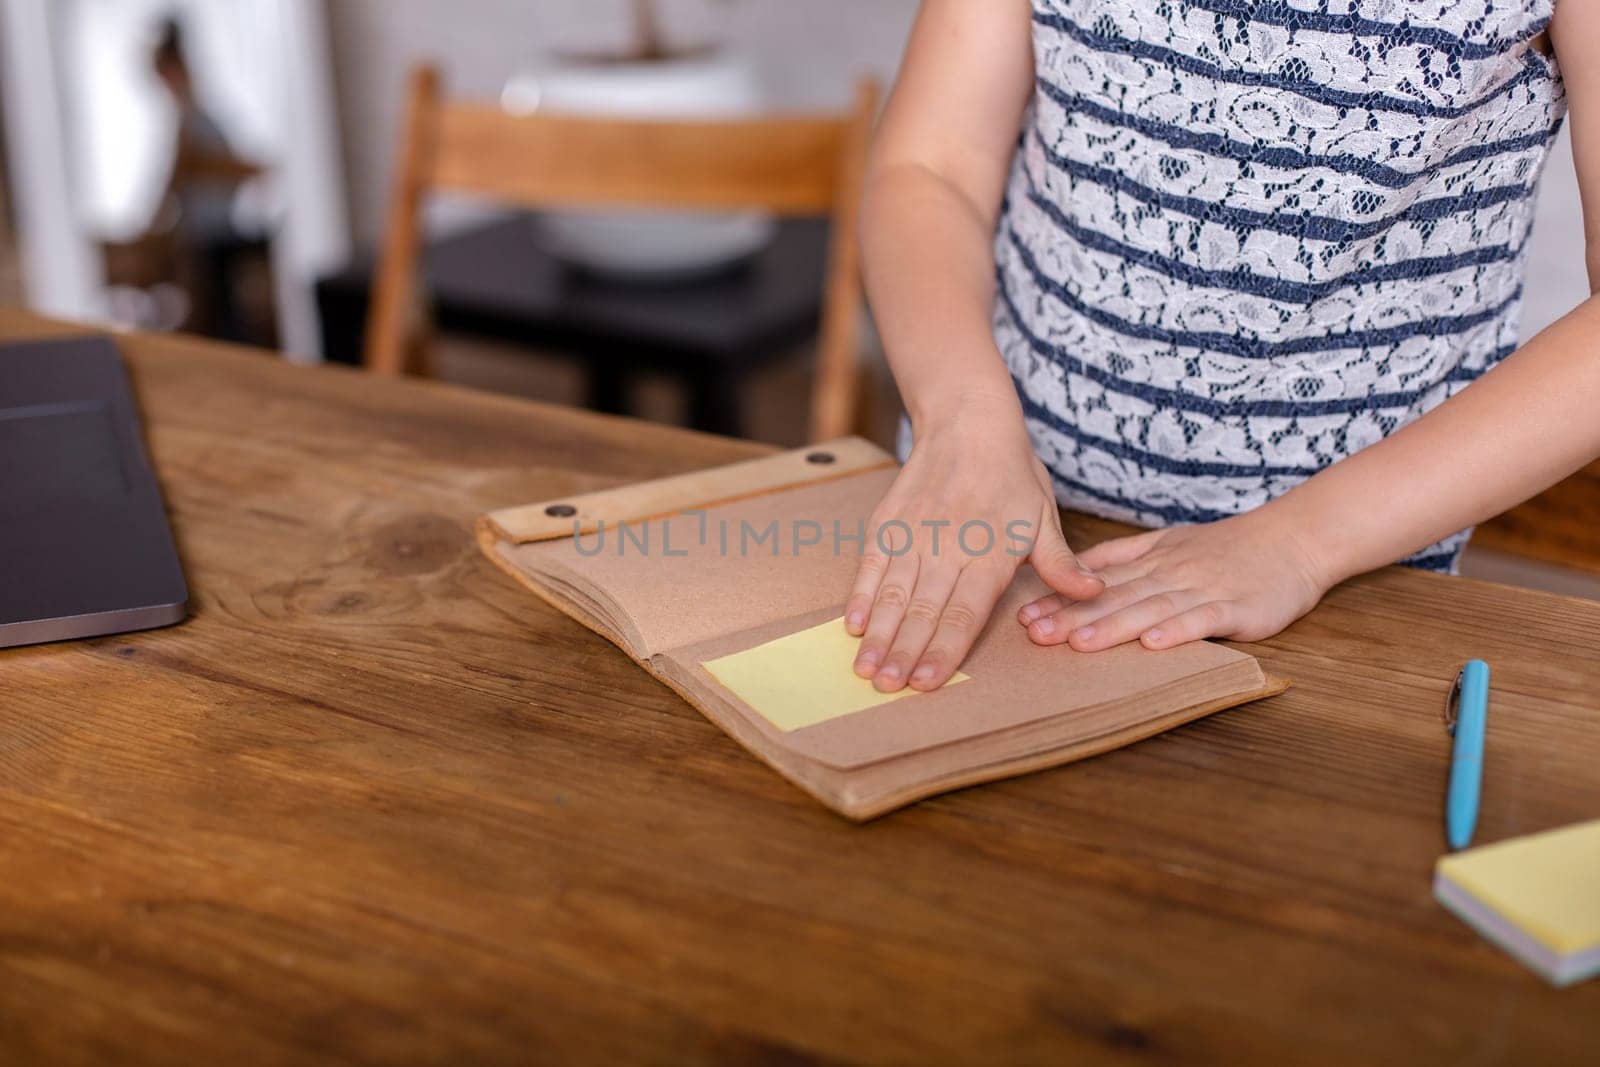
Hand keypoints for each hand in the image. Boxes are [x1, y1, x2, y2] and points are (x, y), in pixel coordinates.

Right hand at [847, 395, 1103, 691]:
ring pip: (893, 593)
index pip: (964, 611)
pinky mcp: (888, 522)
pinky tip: (852, 625)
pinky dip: (860, 595)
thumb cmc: (1011, 472)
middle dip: (904, 652)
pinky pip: (870, 565)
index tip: (927, 681)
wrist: (968, 419)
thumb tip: (1093, 593)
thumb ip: (1060, 562)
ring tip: (866, 668)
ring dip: (879, 634)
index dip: (945, 649)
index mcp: (990, 552)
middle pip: (924, 609)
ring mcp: (914, 534)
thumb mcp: (1042, 516)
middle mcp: (948, 546)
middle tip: (887, 687)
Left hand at [1016, 508, 1332, 651]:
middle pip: (1116, 596)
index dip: (1060, 598)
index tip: (1024, 615)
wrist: (1294, 539)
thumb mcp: (1169, 542)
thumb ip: (1123, 557)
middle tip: (1035, 634)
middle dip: (1072, 616)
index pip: (1098, 582)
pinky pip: (1204, 619)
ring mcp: (1204, 590)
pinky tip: (1153, 645)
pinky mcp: (1238, 607)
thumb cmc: (1228, 548)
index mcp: (1153, 561)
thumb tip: (1072, 568)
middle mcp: (1172, 574)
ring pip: (1152, 608)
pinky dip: (1179, 631)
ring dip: (1114, 626)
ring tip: (1079, 643)